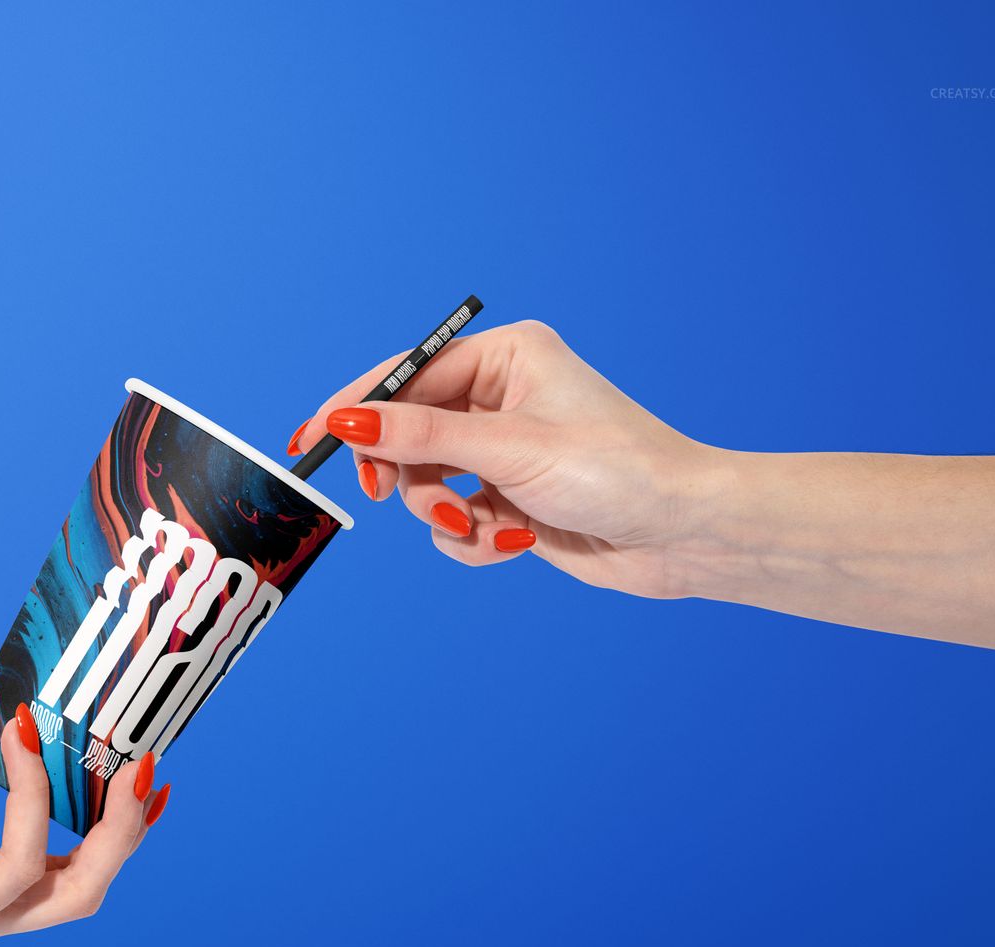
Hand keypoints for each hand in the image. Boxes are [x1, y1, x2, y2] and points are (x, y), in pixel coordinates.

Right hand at [290, 320, 719, 598]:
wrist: (684, 537)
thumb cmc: (619, 472)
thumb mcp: (509, 450)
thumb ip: (421, 437)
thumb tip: (346, 420)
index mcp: (507, 356)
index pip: (407, 376)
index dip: (356, 409)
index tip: (310, 439)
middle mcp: (503, 396)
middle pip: (408, 432)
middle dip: (408, 473)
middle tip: (388, 496)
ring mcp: (505, 450)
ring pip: (428, 483)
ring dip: (447, 513)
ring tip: (483, 524)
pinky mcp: (511, 498)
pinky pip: (456, 520)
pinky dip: (474, 537)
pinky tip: (515, 540)